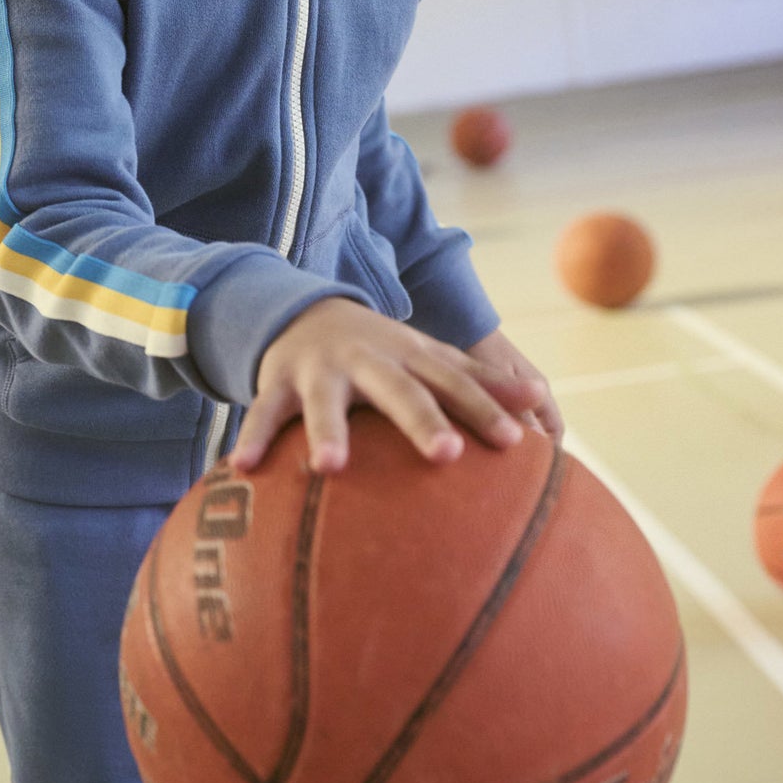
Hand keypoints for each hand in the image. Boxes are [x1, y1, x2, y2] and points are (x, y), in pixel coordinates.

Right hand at [231, 298, 550, 474]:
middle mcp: (368, 361)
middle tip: (446, 454)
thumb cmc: (382, 353)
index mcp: (410, 358)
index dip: (483, 409)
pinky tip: (242, 470)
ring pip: (324, 402)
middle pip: (398, 389)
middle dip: (420, 419)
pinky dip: (252, 438)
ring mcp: (321, 371)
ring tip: (330, 468)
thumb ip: (478, 379)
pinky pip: (263, 412)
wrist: (307, 312)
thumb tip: (540, 401)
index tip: (515, 444)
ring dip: (327, 431)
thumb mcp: (427, 358)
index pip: (454, 383)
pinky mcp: (279, 384)